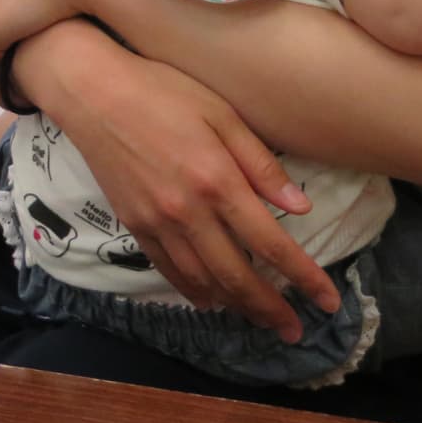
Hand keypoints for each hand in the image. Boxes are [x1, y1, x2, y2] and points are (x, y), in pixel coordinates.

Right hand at [47, 37, 341, 338]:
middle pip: (238, 275)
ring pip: (203, 280)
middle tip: (295, 331)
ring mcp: (157, 222)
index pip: (272, 243)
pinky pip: (168, 269)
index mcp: (218, 181)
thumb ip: (261, 164)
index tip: (329, 302)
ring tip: (260, 321)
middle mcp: (189, 211)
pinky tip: (210, 301)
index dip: (305, 278)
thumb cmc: (163, 91)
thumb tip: (302, 208)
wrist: (92, 92)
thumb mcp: (222, 114)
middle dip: (272, 309)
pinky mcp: (133, 223)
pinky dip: (192, 291)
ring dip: (235, 307)